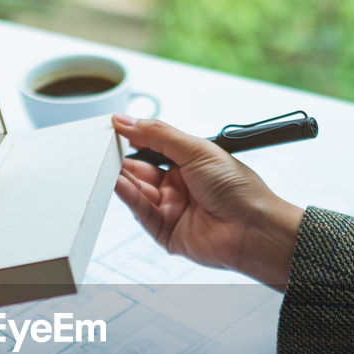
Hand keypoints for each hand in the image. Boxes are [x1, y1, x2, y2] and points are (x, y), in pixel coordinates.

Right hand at [112, 114, 304, 289]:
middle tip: (101, 147)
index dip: (134, 139)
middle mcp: (179, 187)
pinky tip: (116, 182)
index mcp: (190, 164)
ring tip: (102, 162)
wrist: (253, 227)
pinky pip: (140, 212)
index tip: (113, 128)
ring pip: (137, 191)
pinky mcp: (165, 232)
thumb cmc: (238, 188)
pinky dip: (127, 196)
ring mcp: (171, 210)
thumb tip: (126, 120)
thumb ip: (157, 134)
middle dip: (121, 159)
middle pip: (141, 170)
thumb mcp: (196, 149)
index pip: (153, 148)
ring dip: (120, 177)